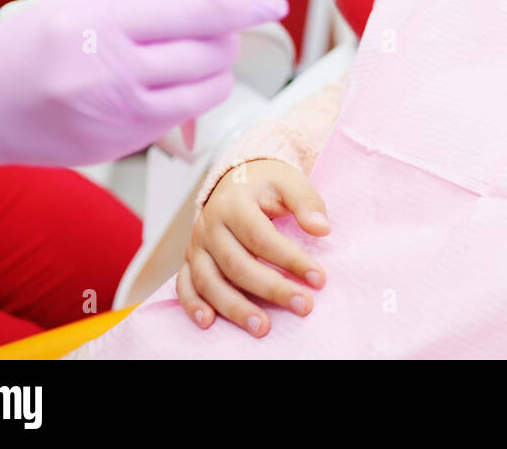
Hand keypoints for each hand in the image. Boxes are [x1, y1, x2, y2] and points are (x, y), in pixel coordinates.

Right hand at [0, 0, 289, 166]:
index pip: (197, 12)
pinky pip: (183, 118)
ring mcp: (122, 114)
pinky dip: (189, 98)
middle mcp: (116, 72)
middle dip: (226, 37)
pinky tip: (164, 85)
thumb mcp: (77, 4)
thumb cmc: (23, 48)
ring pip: (208, 90)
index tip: (276, 3)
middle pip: (211, 53)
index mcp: (106, 25)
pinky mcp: (125, 145)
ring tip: (190, 56)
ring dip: (215, 70)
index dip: (245, 6)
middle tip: (211, 27)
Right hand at [179, 159, 329, 336]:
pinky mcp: (189, 259)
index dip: (291, 260)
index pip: (262, 237)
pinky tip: (208, 322)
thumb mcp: (289, 182)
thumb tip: (322, 229)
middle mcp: (209, 225)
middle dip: (271, 289)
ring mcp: (196, 244)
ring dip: (234, 307)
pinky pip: (185, 285)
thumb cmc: (267, 184)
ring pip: (209, 281)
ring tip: (263, 327)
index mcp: (234, 203)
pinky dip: (192, 304)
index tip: (319, 278)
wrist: (237, 179)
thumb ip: (306, 202)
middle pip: (237, 264)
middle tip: (303, 306)